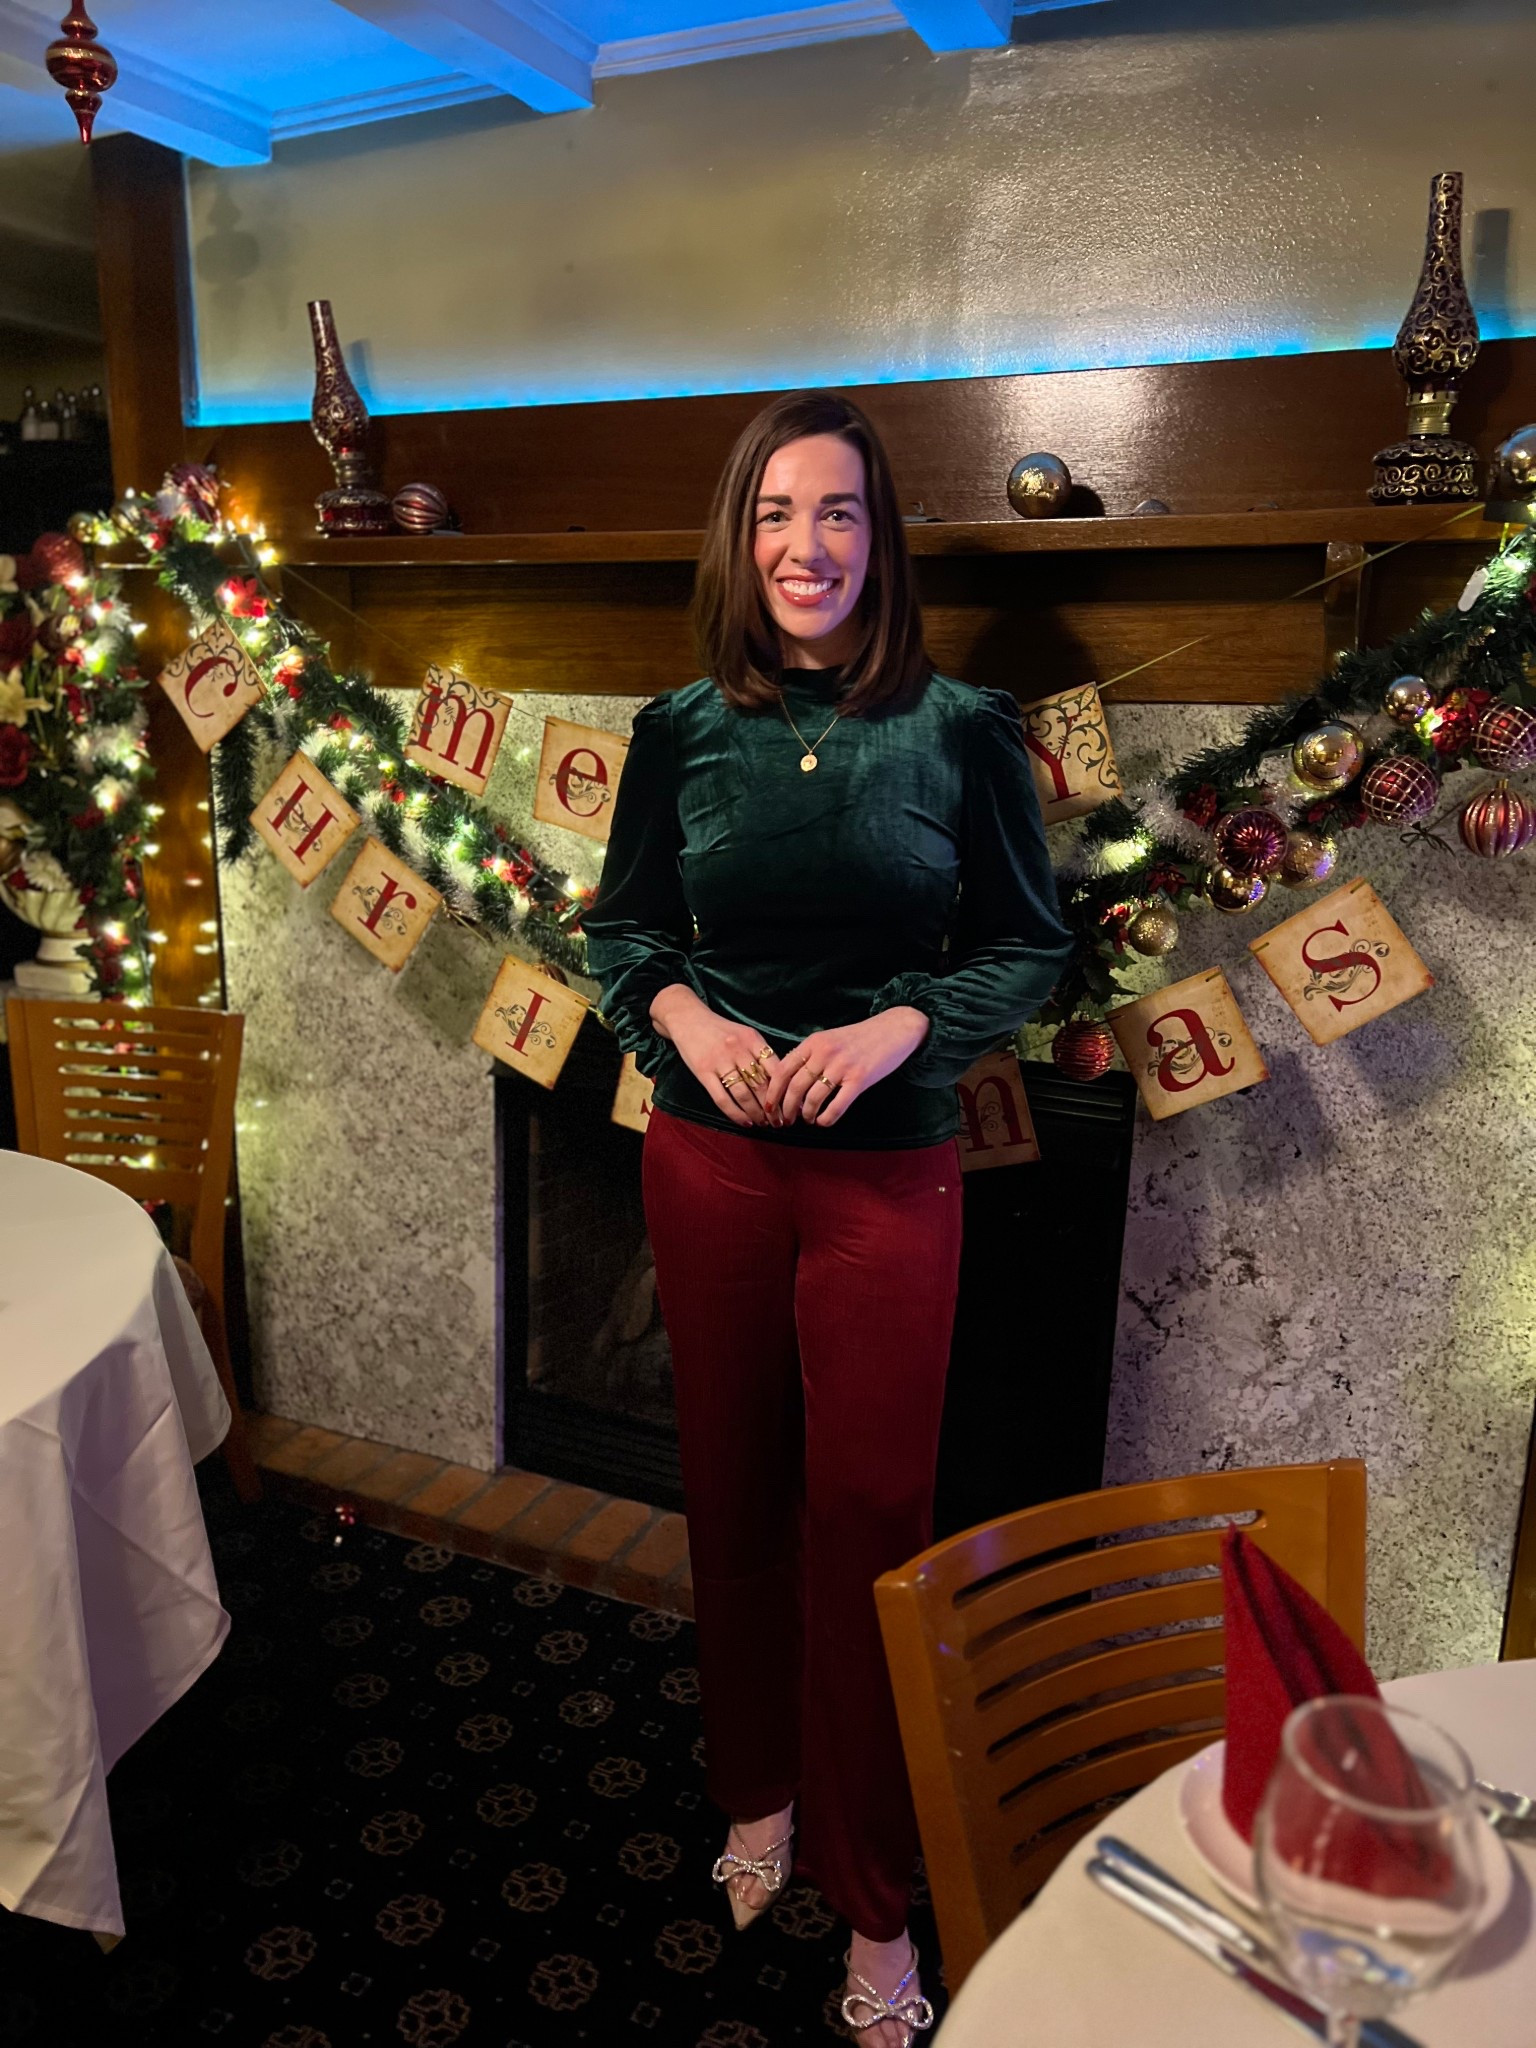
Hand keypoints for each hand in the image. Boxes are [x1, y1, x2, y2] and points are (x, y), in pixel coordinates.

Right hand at [651, 984, 782, 1128]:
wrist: (688, 1019)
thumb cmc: (721, 1030)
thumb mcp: (746, 1034)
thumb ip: (762, 1054)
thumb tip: (783, 1081)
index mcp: (752, 1039)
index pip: (776, 1069)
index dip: (785, 1090)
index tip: (790, 1105)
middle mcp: (738, 1049)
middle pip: (761, 1084)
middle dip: (773, 1108)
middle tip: (779, 1122)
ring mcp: (719, 1061)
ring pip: (743, 1094)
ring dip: (756, 1113)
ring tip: (764, 1123)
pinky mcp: (703, 1072)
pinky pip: (722, 1099)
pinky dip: (736, 1114)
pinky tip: (745, 1122)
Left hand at [763, 1007, 929, 1128]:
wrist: (893, 1029)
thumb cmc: (859, 1038)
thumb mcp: (829, 1039)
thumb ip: (810, 1056)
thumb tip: (789, 1084)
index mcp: (813, 1042)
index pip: (783, 1070)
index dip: (772, 1092)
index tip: (769, 1108)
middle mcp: (825, 1053)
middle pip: (795, 1087)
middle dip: (786, 1109)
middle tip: (785, 1121)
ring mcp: (842, 1066)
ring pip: (813, 1099)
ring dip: (806, 1115)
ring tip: (807, 1120)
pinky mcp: (860, 1079)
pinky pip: (836, 1105)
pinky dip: (826, 1118)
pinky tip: (824, 1121)